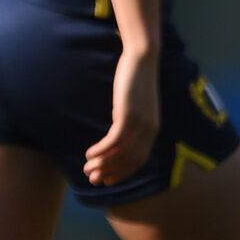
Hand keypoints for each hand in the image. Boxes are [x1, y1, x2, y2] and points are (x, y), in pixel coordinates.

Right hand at [84, 47, 159, 187]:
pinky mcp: (128, 115)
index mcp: (153, 130)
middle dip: (109, 172)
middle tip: (92, 179)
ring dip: (102, 163)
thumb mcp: (135, 104)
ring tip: (86, 168)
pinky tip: (89, 153)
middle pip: (129, 160)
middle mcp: (149, 130)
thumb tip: (116, 133)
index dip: (122, 172)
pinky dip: (101, 150)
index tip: (107, 180)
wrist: (142, 59)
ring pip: (120, 153)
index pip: (138, 160)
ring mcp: (140, 124)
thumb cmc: (136, 79)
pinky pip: (114, 140)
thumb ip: (130, 119)